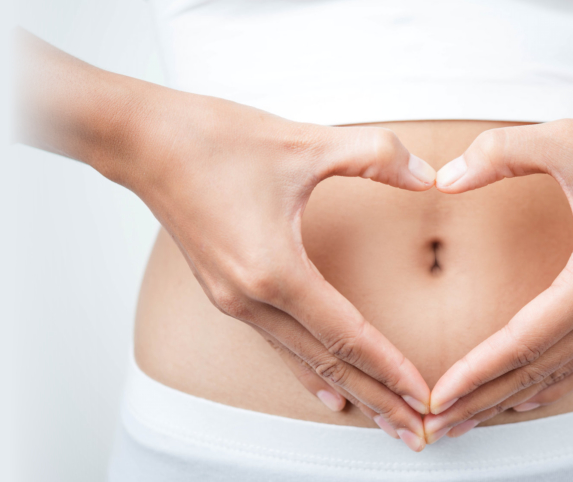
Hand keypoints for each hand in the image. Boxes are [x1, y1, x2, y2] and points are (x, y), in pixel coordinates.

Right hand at [121, 92, 442, 449]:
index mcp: (274, 270)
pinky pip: (279, 345)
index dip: (390, 367)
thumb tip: (430, 175)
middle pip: (328, 363)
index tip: (425, 395)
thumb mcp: (305, 141)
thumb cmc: (214, 139)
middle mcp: (251, 298)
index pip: (346, 334)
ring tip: (387, 420)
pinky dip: (311, 372)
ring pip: (303, 360)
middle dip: (378, 399)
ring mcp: (234, 301)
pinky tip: (331, 393)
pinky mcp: (226, 293)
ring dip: (349, 391)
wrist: (142, 141)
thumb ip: (375, 156)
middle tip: (419, 433)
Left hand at [419, 112, 572, 440]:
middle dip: (483, 400)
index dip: (476, 371)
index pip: (524, 341)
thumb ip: (500, 153)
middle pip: (539, 371)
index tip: (437, 396)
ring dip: (512, 398)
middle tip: (436, 426)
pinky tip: (524, 397)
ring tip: (468, 419)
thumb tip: (443, 178)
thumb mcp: (566, 138)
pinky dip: (551, 384)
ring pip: (563, 375)